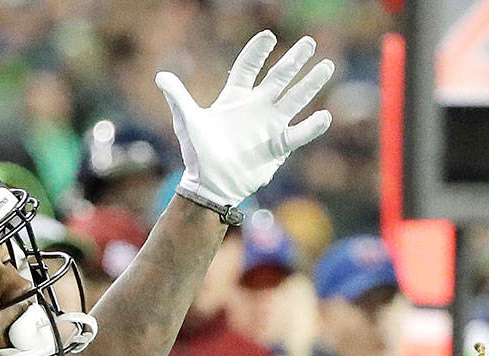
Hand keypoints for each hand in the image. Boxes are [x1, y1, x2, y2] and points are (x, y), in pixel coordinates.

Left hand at [157, 31, 333, 214]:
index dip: (257, 52)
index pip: (248, 68)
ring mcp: (269, 126)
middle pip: (279, 78)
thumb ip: (179, 97)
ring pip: (295, 99)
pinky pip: (298, 134)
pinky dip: (311, 127)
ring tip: (327, 66)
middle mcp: (256, 108)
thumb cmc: (199, 155)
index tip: (268, 36)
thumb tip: (160, 76)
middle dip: (294, 60)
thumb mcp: (188, 122)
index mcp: (235, 99)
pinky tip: (324, 116)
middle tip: (310, 43)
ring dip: (310, 84)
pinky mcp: (278, 146)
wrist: (212, 186)